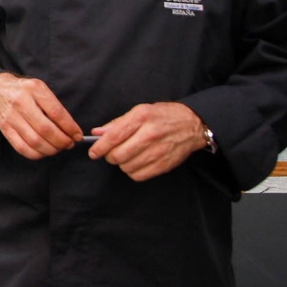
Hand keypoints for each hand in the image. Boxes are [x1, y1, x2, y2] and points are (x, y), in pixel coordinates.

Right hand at [0, 73, 81, 158]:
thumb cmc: (24, 91)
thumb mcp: (40, 89)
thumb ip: (54, 106)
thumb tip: (71, 129)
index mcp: (34, 89)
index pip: (57, 113)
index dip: (70, 128)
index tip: (77, 135)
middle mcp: (21, 102)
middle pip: (46, 129)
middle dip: (62, 141)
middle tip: (69, 144)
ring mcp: (11, 117)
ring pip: (35, 141)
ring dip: (51, 149)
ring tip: (58, 148)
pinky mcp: (5, 129)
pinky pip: (22, 148)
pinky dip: (36, 154)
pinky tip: (43, 151)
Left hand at [88, 103, 207, 181]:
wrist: (192, 124)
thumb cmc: (163, 116)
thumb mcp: (140, 111)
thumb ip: (117, 123)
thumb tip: (97, 133)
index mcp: (141, 117)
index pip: (113, 136)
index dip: (100, 147)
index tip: (93, 153)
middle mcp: (149, 134)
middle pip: (118, 155)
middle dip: (110, 156)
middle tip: (112, 153)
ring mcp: (158, 151)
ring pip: (126, 167)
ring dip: (122, 164)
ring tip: (128, 155)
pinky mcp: (164, 165)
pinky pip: (138, 176)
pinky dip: (133, 171)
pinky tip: (137, 162)